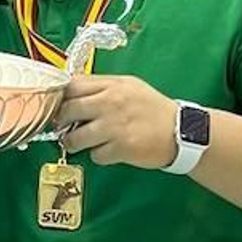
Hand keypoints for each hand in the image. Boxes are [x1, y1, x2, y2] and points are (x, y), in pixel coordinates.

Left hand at [55, 75, 179, 168]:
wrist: (181, 130)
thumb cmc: (152, 108)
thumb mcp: (129, 86)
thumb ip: (102, 87)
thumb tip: (72, 92)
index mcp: (112, 85)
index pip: (72, 86)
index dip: (62, 97)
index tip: (61, 106)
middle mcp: (110, 103)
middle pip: (68, 110)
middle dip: (62, 121)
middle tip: (65, 127)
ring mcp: (114, 126)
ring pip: (75, 137)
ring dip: (74, 143)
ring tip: (81, 143)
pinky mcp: (121, 148)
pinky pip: (95, 156)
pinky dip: (99, 156)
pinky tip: (108, 151)